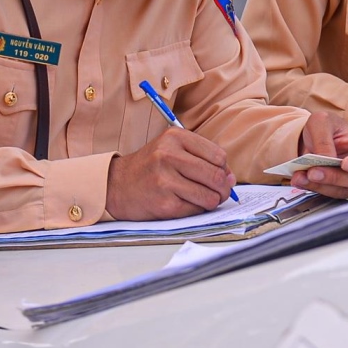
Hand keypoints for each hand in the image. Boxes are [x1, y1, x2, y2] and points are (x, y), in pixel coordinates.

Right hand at [105, 126, 234, 220]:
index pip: (219, 156)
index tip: (217, 174)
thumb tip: (231, 178)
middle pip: (216, 176)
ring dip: (211, 201)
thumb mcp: (171, 149)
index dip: (224, 169)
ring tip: (202, 198)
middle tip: (219, 192)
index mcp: (174, 137)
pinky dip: (196, 210)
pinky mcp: (164, 204)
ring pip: (209, 196)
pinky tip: (185, 203)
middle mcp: (168, 156)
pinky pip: (195, 210)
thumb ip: (202, 158)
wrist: (116, 185)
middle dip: (223, 188)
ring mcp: (165, 181)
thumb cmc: (150, 167)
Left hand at [290, 113, 347, 197]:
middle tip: (314, 172)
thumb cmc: (328, 128)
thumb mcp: (323, 122)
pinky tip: (300, 180)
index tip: (346, 163)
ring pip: (342, 191)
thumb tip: (325, 160)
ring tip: (301, 176)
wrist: (316, 139)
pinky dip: (314, 188)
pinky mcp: (340, 190)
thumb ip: (324, 139)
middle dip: (334, 177)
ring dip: (320, 185)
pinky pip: (329, 194)